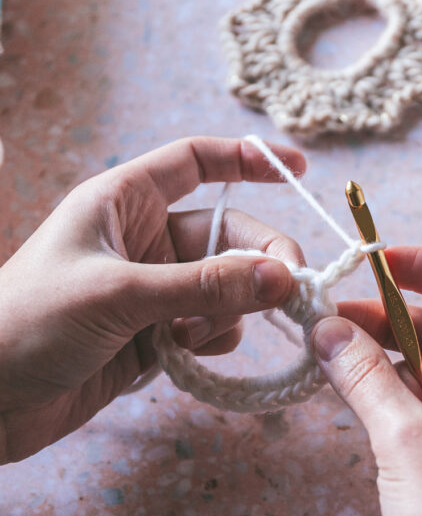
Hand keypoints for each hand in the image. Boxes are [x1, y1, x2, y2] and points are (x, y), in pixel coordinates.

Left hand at [0, 136, 305, 463]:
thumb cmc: (28, 324)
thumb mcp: (118, 295)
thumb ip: (203, 286)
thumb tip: (282, 277)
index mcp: (122, 202)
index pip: (195, 161)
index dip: (247, 160)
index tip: (299, 171)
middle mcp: (141, 240)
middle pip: (226, 234)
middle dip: (259, 260)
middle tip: (292, 291)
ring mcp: (149, 290)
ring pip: (223, 286)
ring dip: (229, 310)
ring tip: (196, 336)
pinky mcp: (151, 336)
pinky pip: (208, 326)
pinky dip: (213, 338)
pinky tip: (188, 355)